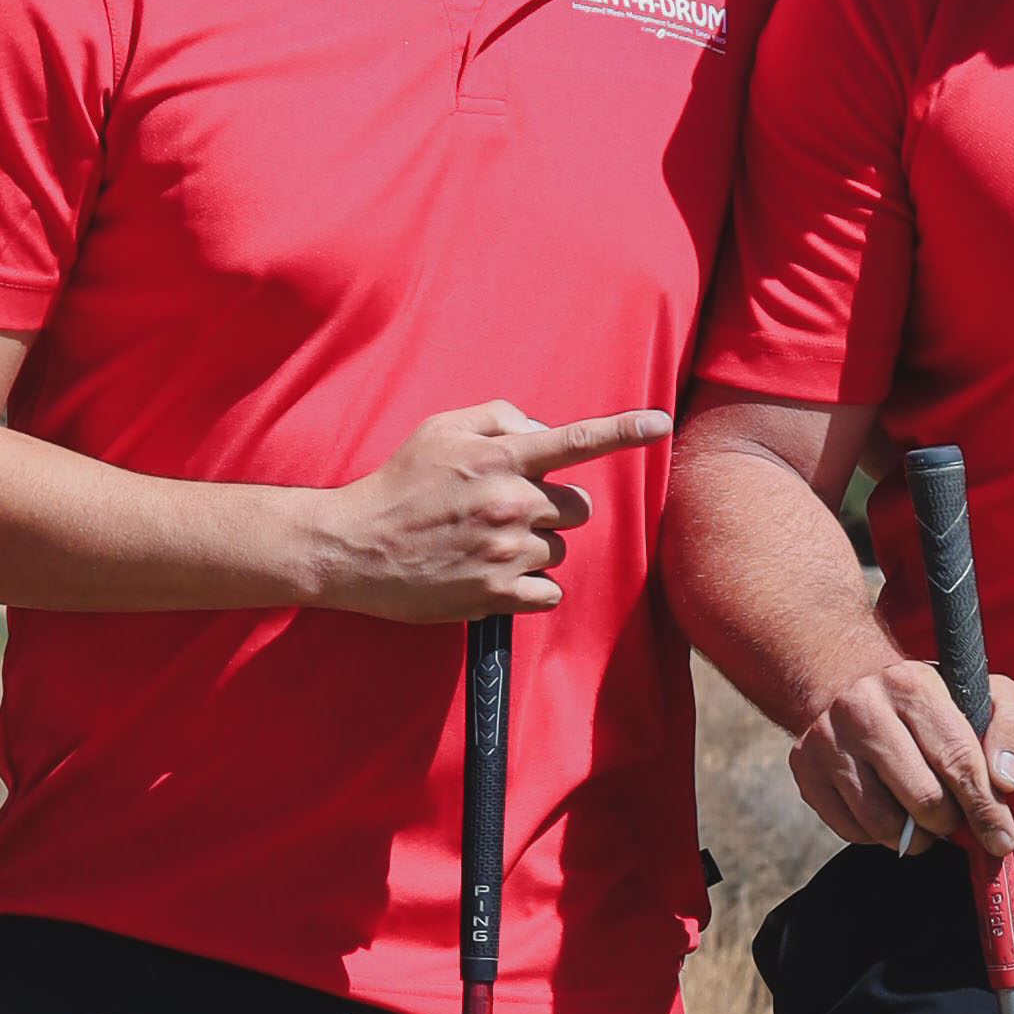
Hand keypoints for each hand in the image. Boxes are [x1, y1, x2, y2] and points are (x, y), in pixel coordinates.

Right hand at [310, 401, 670, 621]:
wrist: (351, 547)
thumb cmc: (397, 484)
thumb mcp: (439, 430)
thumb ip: (497, 419)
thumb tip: (539, 431)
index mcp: (499, 460)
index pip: (574, 441)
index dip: (623, 431)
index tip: (661, 424)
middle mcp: (510, 503)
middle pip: (577, 507)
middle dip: (554, 509)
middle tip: (509, 511)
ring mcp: (505, 551)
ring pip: (561, 550)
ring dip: (536, 547)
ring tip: (487, 544)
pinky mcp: (497, 594)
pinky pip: (549, 592)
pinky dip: (531, 587)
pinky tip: (496, 577)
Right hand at [791, 654, 1013, 861]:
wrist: (848, 682)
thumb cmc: (929, 701)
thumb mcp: (984, 695)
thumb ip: (1012, 731)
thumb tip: (1006, 784)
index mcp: (912, 685)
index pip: (958, 762)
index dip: (984, 809)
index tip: (1001, 839)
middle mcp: (862, 708)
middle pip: (922, 800)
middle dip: (948, 821)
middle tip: (953, 815)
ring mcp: (828, 741)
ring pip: (884, 824)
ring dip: (915, 836)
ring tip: (923, 817)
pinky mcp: (805, 769)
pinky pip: (852, 831)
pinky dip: (879, 835)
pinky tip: (889, 809)